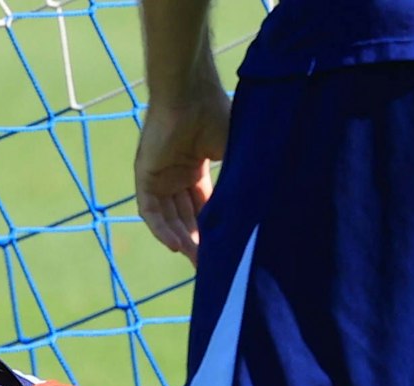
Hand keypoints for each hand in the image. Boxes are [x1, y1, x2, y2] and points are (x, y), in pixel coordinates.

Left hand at [134, 89, 230, 264]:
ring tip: (197, 261)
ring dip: (181, 240)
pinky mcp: (145, 175)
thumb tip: (268, 204)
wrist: (191, 94)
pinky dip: (162, 229)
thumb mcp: (235, 153)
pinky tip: (176, 246)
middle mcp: (176, 173)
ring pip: (169, 217)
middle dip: (197, 241)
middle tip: (210, 265)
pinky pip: (151, 211)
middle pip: (186, 216)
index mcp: (196, 166)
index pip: (203, 205)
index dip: (212, 227)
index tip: (224, 248)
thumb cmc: (216, 114)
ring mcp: (160, 175)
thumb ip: (243, 179)